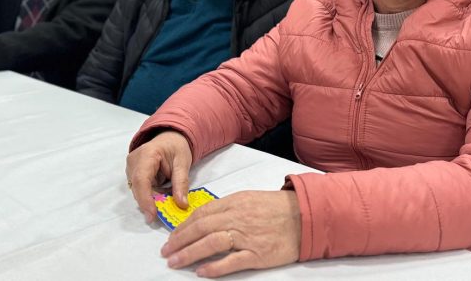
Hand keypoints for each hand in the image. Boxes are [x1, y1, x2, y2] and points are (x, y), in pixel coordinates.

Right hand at [126, 131, 191, 222]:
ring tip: (166, 200)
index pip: (141, 179)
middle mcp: (134, 160)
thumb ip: (181, 183)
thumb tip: (181, 204)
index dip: (145, 199)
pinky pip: (140, 189)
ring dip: (152, 198)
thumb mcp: (183, 162)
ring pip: (138, 191)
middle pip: (138, 188)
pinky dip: (151, 194)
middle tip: (165, 214)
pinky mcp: (132, 174)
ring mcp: (131, 167)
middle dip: (150, 202)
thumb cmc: (176, 147)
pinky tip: (162, 193)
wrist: (170, 138)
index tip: (153, 215)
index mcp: (147, 154)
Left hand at [161, 190, 300, 277]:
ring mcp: (246, 236)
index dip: (184, 225)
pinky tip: (201, 272)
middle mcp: (237, 218)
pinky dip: (214, 267)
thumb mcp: (250, 199)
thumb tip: (205, 218)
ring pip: (210, 243)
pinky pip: (231, 261)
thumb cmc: (277, 207)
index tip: (172, 235)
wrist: (305, 216)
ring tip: (175, 262)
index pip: (201, 213)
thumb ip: (228, 207)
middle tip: (166, 251)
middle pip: (201, 228)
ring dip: (189, 254)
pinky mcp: (257, 254)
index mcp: (234, 202)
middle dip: (179, 240)